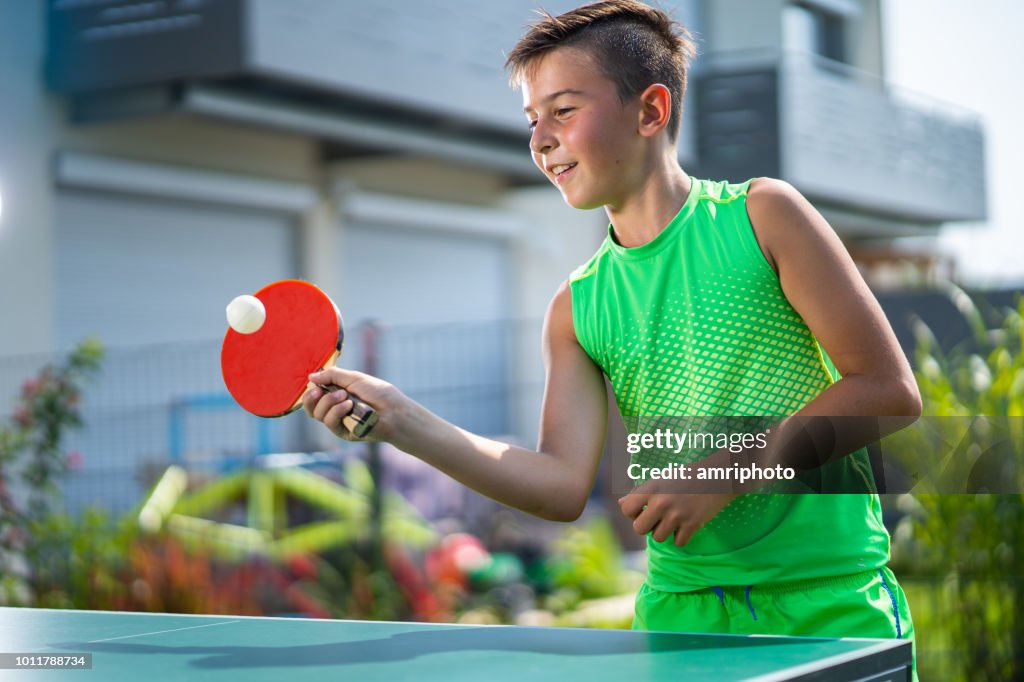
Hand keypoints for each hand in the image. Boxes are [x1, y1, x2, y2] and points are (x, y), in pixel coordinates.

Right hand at [302, 367, 404, 441]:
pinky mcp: (343, 432)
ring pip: (318, 414)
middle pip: (311, 407)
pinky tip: (348, 406)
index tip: (315, 383)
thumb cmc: (378, 393)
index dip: (311, 389)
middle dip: (311, 397)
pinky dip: (336, 411)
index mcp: (338, 394)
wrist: (393, 410)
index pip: (316, 394)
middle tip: (319, 390)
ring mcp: (339, 421)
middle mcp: (336, 408)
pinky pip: (329, 422)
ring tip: (345, 396)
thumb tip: (311, 376)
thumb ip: (332, 376)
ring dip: (328, 402)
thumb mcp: (354, 378)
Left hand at [618, 479, 736, 546]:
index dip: (633, 513)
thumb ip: (640, 493)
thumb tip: (620, 504)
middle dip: (646, 527)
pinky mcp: (692, 524)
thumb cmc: (686, 477)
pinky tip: (685, 525)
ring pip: (658, 538)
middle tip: (657, 519)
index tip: (643, 510)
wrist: (716, 476)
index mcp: (651, 488)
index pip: (626, 510)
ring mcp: (677, 514)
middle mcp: (661, 502)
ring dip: (664, 532)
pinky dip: (681, 537)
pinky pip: (678, 543)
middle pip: (639, 529)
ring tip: (673, 520)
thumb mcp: (660, 480)